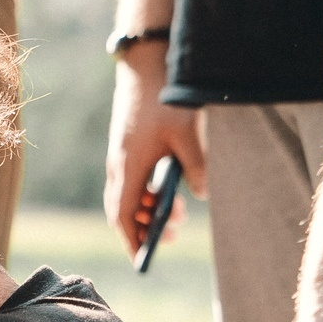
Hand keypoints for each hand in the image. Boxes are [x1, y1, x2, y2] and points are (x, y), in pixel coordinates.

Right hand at [102, 44, 204, 252]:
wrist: (145, 61)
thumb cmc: (164, 96)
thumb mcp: (187, 133)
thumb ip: (196, 167)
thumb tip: (202, 194)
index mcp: (130, 167)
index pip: (124, 216)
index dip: (132, 240)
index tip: (143, 259)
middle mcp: (120, 164)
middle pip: (123, 209)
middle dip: (143, 227)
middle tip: (171, 234)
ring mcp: (122, 154)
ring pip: (129, 193)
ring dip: (149, 208)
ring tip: (176, 211)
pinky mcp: (128, 144)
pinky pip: (133, 178)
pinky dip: (148, 190)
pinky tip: (167, 185)